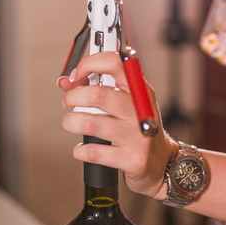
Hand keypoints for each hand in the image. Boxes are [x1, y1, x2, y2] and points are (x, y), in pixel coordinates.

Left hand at [58, 52, 172, 197]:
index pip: (114, 63)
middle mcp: (140, 110)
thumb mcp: (126, 102)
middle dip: (72, 97)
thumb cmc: (137, 127)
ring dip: (70, 123)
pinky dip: (80, 150)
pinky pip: (93, 152)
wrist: (161, 161)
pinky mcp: (132, 159)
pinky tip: (83, 149)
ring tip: (71, 124)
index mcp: (139, 89)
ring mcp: (137, 135)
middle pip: (97, 95)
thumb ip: (97, 87)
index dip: (88, 65)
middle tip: (69, 103)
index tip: (76, 76)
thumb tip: (64, 82)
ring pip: (90, 124)